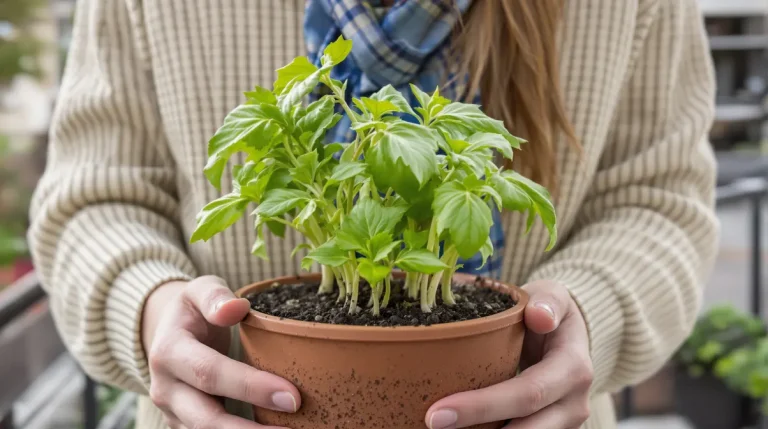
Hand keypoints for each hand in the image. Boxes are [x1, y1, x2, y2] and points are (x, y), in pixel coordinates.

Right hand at [142, 276, 300, 428]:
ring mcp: (173, 412)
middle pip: (206, 418)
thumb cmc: (194, 310)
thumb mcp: (200, 290)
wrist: (168, 333)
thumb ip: (215, 296)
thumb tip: (236, 308)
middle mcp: (165, 388)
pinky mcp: (184, 425)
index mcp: (169, 351)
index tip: (291, 396)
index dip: (250, 387)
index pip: (210, 373)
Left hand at [425, 280, 592, 428]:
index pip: (527, 394)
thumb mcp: (552, 295)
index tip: (438, 412)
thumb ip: (548, 301)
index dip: (483, 406)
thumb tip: (540, 316)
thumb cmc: (549, 310)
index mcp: (573, 369)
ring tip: (439, 428)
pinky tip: (457, 428)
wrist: (567, 333)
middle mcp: (573, 403)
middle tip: (431, 423)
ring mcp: (564, 422)